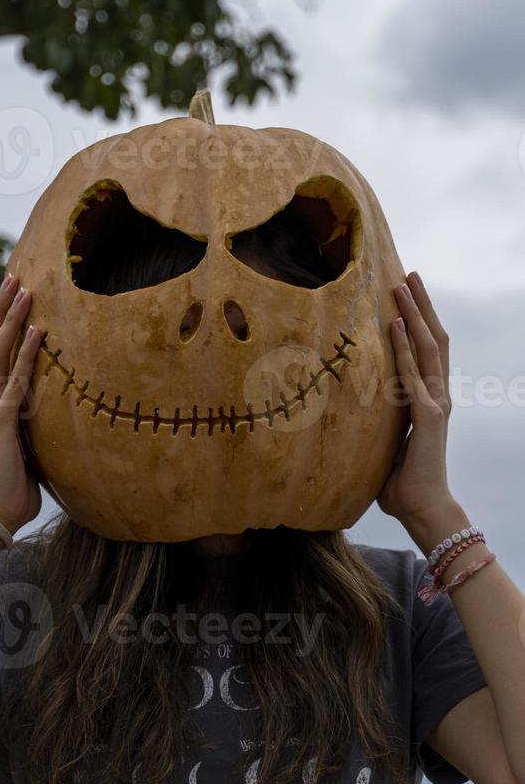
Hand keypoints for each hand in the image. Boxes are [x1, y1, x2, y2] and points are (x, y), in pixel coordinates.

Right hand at [0, 272, 41, 534]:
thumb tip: (69, 415)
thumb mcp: (35, 443)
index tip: (13, 294)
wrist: (0, 509)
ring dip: (11, 317)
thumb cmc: (21, 481)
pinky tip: (41, 330)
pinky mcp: (3, 420)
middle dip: (1, 307)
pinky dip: (27, 352)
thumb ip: (43, 423)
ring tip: (23, 288)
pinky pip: (17, 379)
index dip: (1, 321)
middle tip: (13, 274)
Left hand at [376, 271, 456, 523]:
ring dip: (415, 314)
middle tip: (409, 274)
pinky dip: (403, 348)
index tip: (408, 294)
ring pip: (428, 347)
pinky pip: (413, 374)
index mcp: (430, 399)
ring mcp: (436, 403)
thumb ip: (375, 425)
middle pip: (434, 339)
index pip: (428, 351)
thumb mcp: (386, 444)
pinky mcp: (429, 416)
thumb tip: (346, 419)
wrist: (422, 509)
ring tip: (403, 285)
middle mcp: (438, 395)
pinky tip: (394, 325)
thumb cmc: (401, 482)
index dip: (420, 321)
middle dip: (422, 305)